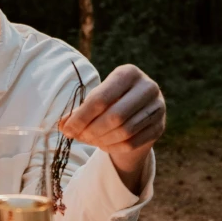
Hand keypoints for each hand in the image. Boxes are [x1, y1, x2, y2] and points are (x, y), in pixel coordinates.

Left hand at [60, 64, 165, 192]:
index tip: (67, 129)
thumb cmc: (110, 101)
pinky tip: (103, 144)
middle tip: (77, 136)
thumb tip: (62, 126)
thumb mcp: (95, 99)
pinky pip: (133, 143)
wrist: (137, 111)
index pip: (101, 98)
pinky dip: (113, 147)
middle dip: (91, 130)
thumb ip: (79, 111)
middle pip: (115, 116)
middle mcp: (147, 87)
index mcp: (128, 73)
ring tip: (88, 140)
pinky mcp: (160, 127)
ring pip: (125, 131)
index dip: (81, 117)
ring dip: (101, 140)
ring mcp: (158, 107)